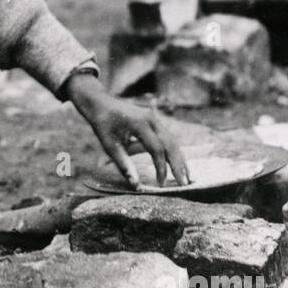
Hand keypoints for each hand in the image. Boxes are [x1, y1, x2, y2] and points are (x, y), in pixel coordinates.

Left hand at [64, 72, 189, 187]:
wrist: (101, 103)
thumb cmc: (103, 124)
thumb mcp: (109, 145)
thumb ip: (123, 164)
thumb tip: (135, 184)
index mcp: (140, 124)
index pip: (157, 149)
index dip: (161, 167)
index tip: (161, 184)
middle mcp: (152, 119)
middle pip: (171, 144)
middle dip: (178, 165)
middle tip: (184, 183)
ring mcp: (155, 119)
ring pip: (173, 141)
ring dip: (179, 159)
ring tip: (186, 177)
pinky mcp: (155, 122)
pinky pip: (168, 138)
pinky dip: (173, 152)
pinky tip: (178, 165)